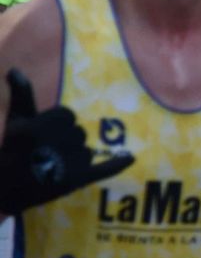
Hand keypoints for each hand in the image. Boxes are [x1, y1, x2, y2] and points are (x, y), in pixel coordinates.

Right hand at [0, 70, 134, 215]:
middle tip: (45, 153)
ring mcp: (71, 162)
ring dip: (75, 157)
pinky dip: (117, 164)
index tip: (42, 135)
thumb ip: (22, 95)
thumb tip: (16, 70)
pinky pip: (104, 169)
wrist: (7, 187)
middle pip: (78, 133)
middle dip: (65, 141)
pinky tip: (131, 158)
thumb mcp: (15, 120)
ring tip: (53, 166)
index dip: (55, 124)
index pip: (67, 115)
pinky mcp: (78, 180)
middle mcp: (59, 141)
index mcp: (44, 125)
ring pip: (87, 151)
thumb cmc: (10, 149)